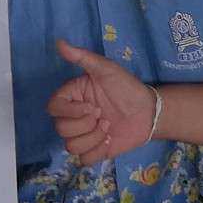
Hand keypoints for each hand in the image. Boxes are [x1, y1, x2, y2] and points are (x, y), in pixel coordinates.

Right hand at [45, 41, 156, 164]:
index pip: (53, 108)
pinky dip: (97, 151)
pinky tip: (109, 140)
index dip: (69, 111)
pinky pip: (83, 160)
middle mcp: (74, 117)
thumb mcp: (106, 69)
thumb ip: (82, 57)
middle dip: (85, 125)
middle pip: (61, 129)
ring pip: (70, 146)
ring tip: (108, 127)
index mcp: (72, 98)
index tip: (91, 106)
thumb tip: (59, 42)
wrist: (149, 111)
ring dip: (93, 138)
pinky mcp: (94, 151)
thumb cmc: (127, 87)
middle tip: (104, 115)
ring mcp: (83, 135)